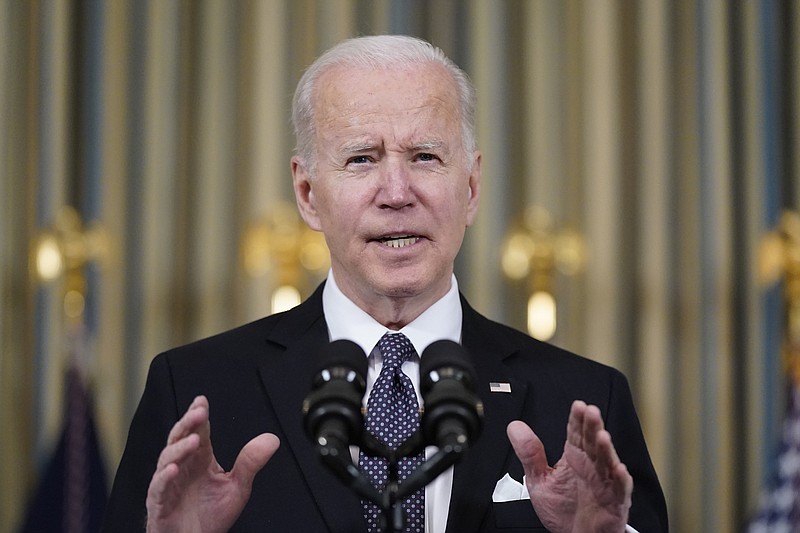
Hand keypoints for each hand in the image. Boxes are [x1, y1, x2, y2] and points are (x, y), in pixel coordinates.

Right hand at [145, 395, 279, 532]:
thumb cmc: (210, 516)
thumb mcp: (237, 486)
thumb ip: (250, 462)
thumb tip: (271, 439)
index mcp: (200, 460)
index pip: (198, 431)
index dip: (198, 415)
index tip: (202, 401)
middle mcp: (183, 467)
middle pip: (180, 438)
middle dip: (188, 423)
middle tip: (198, 412)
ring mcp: (169, 483)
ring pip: (167, 458)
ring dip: (180, 448)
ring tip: (194, 440)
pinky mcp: (159, 502)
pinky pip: (158, 487)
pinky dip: (164, 478)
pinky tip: (173, 470)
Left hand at [506, 400, 632, 532]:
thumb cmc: (562, 510)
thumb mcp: (539, 480)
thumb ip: (529, 454)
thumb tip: (515, 428)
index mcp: (575, 458)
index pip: (576, 433)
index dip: (577, 419)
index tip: (577, 406)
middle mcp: (591, 467)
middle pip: (592, 443)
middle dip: (592, 427)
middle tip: (590, 412)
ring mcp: (604, 484)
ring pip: (607, 463)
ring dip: (606, 449)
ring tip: (602, 435)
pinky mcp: (614, 503)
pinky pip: (620, 491)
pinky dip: (621, 480)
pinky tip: (619, 469)